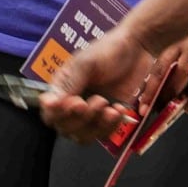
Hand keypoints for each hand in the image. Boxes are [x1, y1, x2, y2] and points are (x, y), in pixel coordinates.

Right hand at [40, 25, 154, 143]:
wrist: (137, 49)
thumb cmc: (109, 50)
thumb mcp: (87, 62)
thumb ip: (70, 82)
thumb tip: (50, 102)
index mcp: (63, 86)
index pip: (50, 112)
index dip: (59, 114)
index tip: (77, 103)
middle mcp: (73, 102)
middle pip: (65, 128)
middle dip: (82, 118)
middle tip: (98, 100)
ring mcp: (90, 113)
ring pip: (83, 136)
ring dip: (97, 125)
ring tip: (110, 106)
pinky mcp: (107, 119)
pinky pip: (103, 135)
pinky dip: (111, 126)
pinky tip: (119, 109)